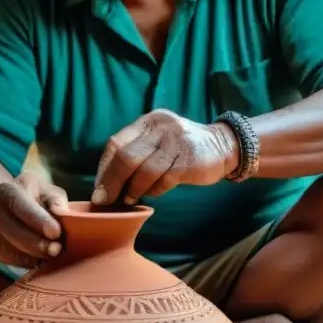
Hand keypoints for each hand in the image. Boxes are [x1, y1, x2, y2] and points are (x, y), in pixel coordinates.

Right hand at [0, 172, 68, 268]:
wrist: (9, 206)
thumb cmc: (35, 197)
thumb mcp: (47, 191)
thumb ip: (56, 201)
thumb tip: (62, 213)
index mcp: (8, 191)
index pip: (22, 207)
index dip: (39, 220)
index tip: (56, 233)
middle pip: (14, 231)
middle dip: (37, 243)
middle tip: (57, 250)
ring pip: (10, 249)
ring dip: (33, 256)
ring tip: (53, 256)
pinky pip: (10, 260)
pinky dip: (28, 262)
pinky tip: (42, 261)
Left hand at [92, 109, 239, 205]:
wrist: (223, 146)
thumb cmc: (181, 149)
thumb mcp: (157, 140)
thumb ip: (135, 153)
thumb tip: (106, 184)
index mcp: (148, 122)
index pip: (116, 143)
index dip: (104, 169)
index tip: (99, 189)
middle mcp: (161, 128)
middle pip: (126, 157)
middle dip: (112, 182)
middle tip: (105, 200)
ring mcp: (176, 142)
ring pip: (144, 170)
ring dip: (133, 189)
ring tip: (129, 199)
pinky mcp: (188, 160)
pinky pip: (163, 180)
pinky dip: (153, 190)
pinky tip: (152, 193)